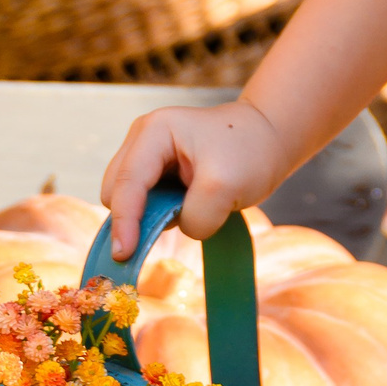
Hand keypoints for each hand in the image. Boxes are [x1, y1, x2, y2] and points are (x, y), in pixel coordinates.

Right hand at [101, 100, 288, 253]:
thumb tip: (176, 229)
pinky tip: (189, 206)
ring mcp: (148, 155)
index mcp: (155, 131)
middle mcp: (143, 139)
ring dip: (151, 215)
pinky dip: (160, 214)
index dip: (125, 220)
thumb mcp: (227, 187)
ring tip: (193, 205)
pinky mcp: (156, 172)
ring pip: (128, 200)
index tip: (124, 254)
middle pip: (117, 191)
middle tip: (176, 222)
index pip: (127, 182)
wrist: (269, 140)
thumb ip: (196, 215)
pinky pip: (145, 203)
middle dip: (137, 215)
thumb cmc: (251, 153)